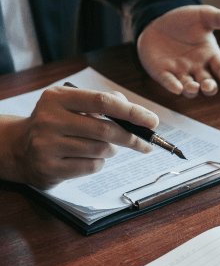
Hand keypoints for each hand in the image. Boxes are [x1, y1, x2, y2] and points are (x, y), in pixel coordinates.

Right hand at [0, 86, 157, 188]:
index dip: (132, 112)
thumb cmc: (59, 123)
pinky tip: (88, 158)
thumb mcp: (74, 104)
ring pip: (101, 150)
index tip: (152, 121)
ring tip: (105, 147)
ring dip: (112, 150)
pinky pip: (91, 166)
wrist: (20, 147)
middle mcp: (49, 119)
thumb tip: (137, 113)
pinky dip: (99, 163)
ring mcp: (46, 145)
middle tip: (146, 143)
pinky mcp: (49, 168)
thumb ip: (106, 102)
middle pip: (105, 129)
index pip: (103, 101)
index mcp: (58, 97)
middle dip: (131, 138)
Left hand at [137, 5, 219, 97]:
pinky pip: (168, 82)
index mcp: (211, 56)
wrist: (158, 21)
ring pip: (190, 88)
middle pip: (208, 84)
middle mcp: (197, 68)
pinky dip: (173, 86)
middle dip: (209, 87)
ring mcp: (180, 72)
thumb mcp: (203, 15)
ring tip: (193, 86)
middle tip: (208, 85)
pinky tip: (176, 88)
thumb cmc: (184, 20)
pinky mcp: (163, 72)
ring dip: (192, 90)